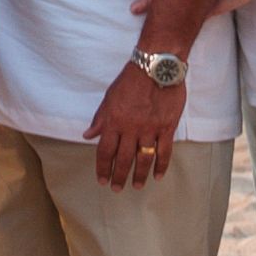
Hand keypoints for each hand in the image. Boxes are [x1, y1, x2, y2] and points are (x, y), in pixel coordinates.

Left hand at [80, 60, 182, 189]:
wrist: (156, 66)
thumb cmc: (131, 79)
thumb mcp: (109, 96)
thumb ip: (100, 118)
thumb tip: (88, 135)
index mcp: (113, 120)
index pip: (105, 151)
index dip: (102, 167)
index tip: (101, 180)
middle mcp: (130, 128)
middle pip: (123, 159)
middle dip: (118, 176)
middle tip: (117, 189)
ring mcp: (150, 128)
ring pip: (143, 159)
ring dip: (139, 175)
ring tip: (137, 186)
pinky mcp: (167, 127)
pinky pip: (164, 151)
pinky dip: (161, 166)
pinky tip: (158, 176)